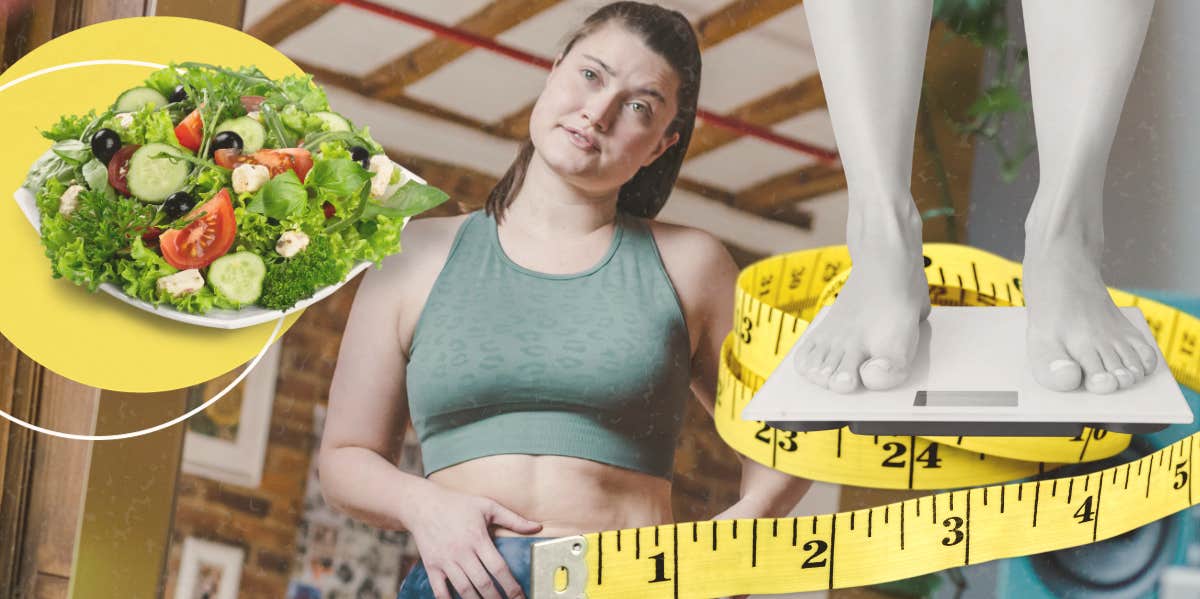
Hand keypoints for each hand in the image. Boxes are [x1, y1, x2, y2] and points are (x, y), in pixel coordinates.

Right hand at [408, 487, 542, 598]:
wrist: (423, 504)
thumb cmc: (458, 504)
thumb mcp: (487, 506)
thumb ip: (513, 519)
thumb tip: (537, 527)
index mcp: (478, 539)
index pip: (499, 568)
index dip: (511, 586)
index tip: (520, 597)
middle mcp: (462, 552)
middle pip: (483, 583)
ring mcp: (445, 561)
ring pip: (464, 590)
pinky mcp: (432, 566)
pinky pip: (440, 591)